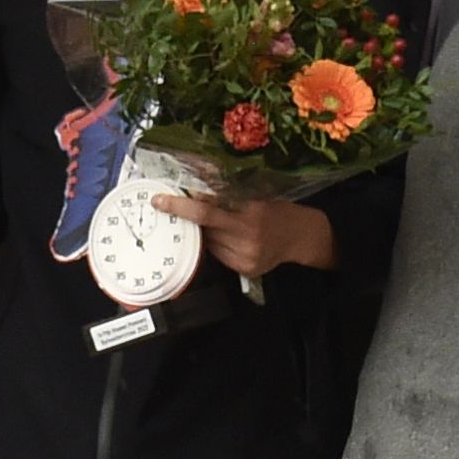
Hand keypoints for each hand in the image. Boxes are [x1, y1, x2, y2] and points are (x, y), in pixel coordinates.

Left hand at [174, 192, 335, 278]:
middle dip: (194, 217)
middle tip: (188, 207)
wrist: (300, 236)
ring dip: (208, 233)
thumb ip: (225, 194)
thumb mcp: (254, 195)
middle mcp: (246, 239)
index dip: (180, 206)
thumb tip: (192, 189)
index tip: (159, 200)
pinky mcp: (246, 270)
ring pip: (209, 244)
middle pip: (204, 229)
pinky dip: (218, 245)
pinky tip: (232, 239)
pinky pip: (219, 255)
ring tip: (225, 225)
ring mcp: (246, 257)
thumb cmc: (275, 209)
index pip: (205, 211)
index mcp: (249, 214)